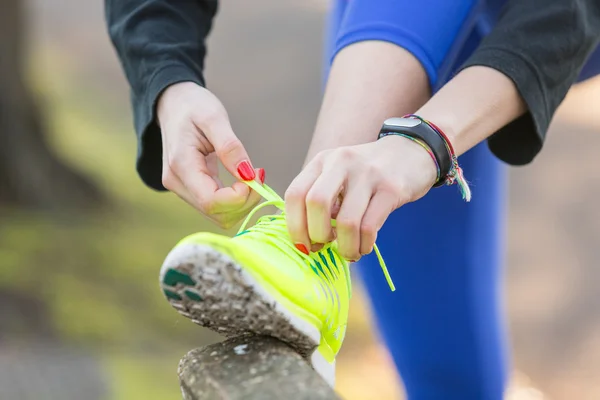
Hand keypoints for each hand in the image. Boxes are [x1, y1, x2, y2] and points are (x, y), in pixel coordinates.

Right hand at [157, 82, 263, 227]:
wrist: (172, 104)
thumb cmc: (193, 106)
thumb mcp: (214, 118)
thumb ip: (230, 147)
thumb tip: (248, 175)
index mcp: (181, 165)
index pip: (212, 202)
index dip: (239, 197)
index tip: (255, 175)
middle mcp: (178, 184)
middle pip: (217, 214)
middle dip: (245, 201)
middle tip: (258, 176)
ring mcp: (182, 189)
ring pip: (219, 216)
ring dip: (242, 203)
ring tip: (252, 177)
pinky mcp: (191, 190)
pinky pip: (217, 208)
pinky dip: (235, 200)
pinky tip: (243, 181)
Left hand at [285, 136, 436, 260]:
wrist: (412, 151)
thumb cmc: (367, 173)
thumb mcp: (338, 174)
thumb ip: (321, 199)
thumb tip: (306, 240)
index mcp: (322, 161)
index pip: (295, 194)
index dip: (294, 226)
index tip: (303, 245)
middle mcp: (342, 162)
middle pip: (316, 203)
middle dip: (317, 235)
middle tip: (324, 247)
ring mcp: (368, 174)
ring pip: (346, 221)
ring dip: (345, 247)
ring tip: (349, 252)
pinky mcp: (391, 189)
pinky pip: (369, 227)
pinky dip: (363, 245)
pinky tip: (364, 247)